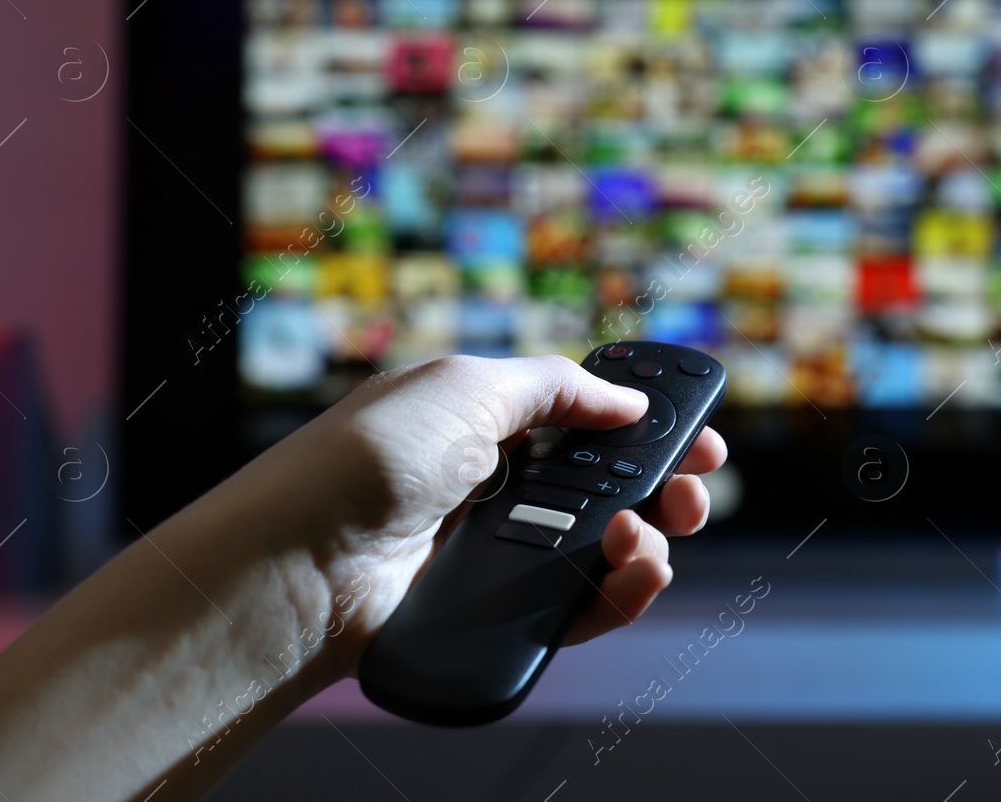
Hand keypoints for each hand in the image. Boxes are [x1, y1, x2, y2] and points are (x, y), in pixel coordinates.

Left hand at [254, 353, 726, 670]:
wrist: (303, 562)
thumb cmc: (370, 458)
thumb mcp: (468, 386)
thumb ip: (560, 388)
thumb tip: (631, 400)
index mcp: (493, 423)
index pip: (591, 425)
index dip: (647, 426)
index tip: (696, 433)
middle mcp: (505, 489)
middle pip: (615, 489)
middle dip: (668, 484)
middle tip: (694, 485)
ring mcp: (507, 555)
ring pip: (612, 552)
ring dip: (653, 536)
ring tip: (646, 529)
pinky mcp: (506, 614)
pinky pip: (587, 606)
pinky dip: (628, 589)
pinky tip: (637, 568)